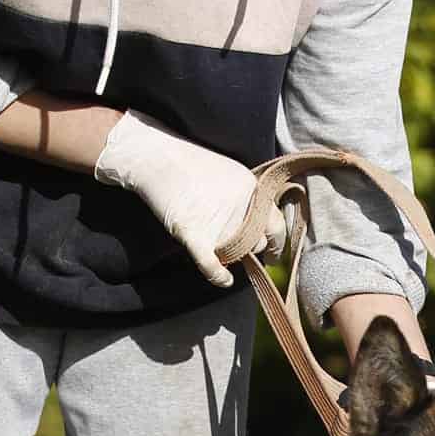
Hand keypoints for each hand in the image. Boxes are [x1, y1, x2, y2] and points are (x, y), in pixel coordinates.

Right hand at [94, 110, 284, 288]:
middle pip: (258, 243)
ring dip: (233, 258)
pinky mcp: (195, 234)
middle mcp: (241, 209)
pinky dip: (218, 275)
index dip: (278, 243)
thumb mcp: (232, 175)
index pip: (278, 225)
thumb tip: (257, 225)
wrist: (156, 156)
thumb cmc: (191, 163)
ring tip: (222, 249)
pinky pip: (211, 264)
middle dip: (252, 249)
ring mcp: (220, 223)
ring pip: (238, 255)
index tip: (274, 254)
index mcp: (253, 191)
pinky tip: (224, 279)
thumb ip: (247, 200)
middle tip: (240, 248)